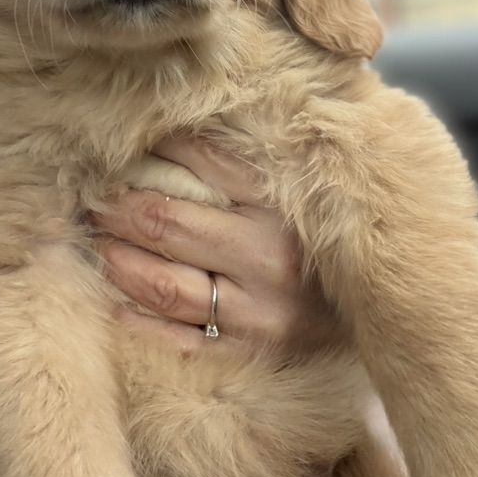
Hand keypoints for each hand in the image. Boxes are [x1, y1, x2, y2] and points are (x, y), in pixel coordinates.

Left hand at [92, 137, 333, 354]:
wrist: (388, 313)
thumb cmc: (337, 242)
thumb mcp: (313, 192)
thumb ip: (262, 156)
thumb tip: (193, 118)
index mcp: (286, 208)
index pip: (205, 163)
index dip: (155, 149)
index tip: (123, 144)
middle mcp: (272, 261)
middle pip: (168, 223)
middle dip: (117, 206)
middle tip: (90, 195)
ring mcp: (259, 317)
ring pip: (162, 284)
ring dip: (116, 258)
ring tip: (94, 239)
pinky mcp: (250, 358)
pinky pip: (176, 341)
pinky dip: (136, 319)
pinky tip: (111, 298)